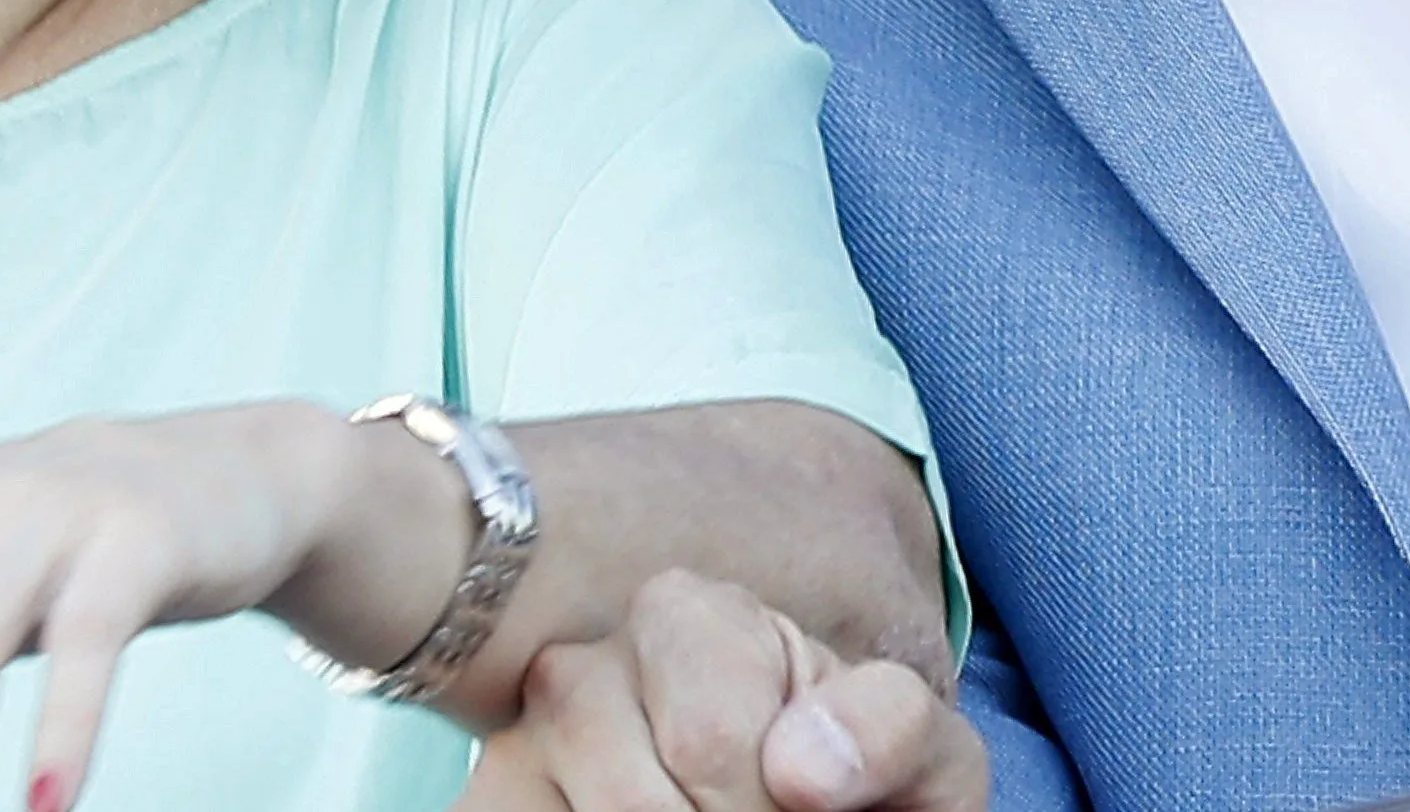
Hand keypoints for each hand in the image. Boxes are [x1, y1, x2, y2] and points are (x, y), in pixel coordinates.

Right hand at [457, 570, 985, 811]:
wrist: (815, 809)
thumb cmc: (862, 792)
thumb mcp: (919, 759)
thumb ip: (890, 731)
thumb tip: (798, 766)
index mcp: (691, 617)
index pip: (712, 738)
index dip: (773, 805)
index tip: (807, 804)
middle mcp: (581, 667)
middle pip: (634, 801)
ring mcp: (520, 749)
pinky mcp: (491, 805)